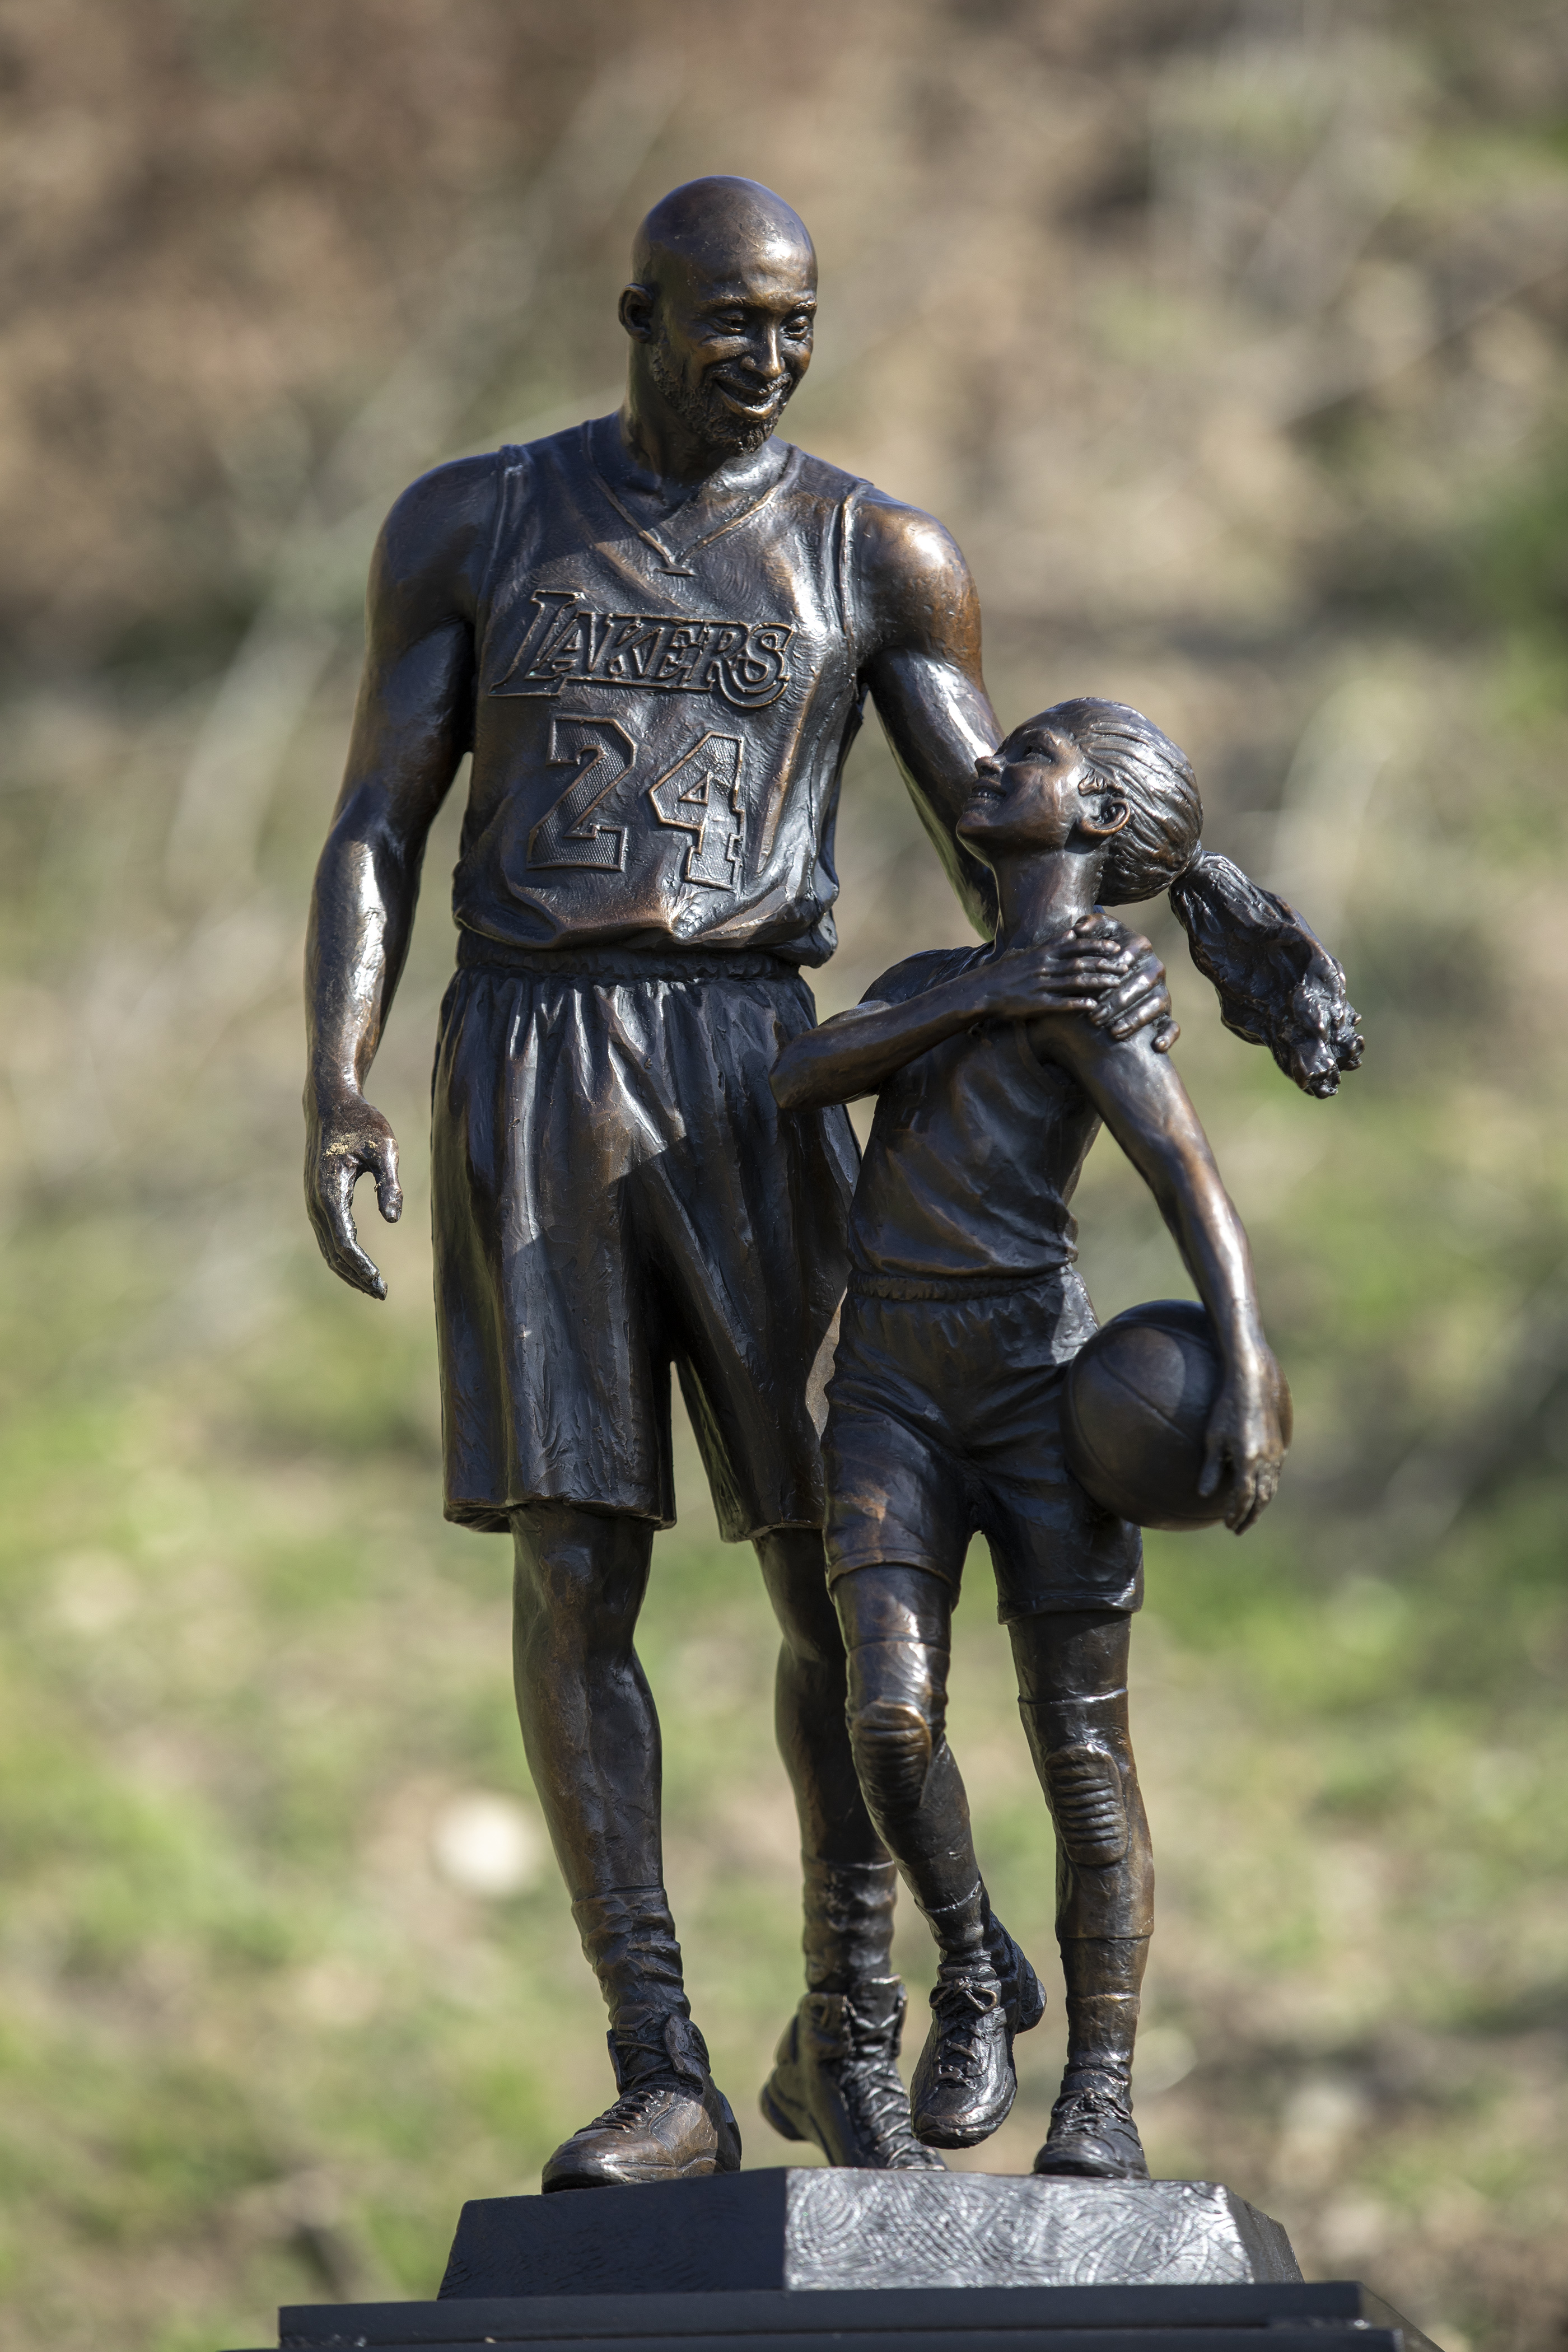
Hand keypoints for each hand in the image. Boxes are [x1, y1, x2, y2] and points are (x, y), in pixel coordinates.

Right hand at [304, 1086, 402, 1299]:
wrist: (331, 1104)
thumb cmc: (362, 1122)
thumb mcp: (385, 1147)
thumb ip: (390, 1183)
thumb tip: (393, 1220)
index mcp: (329, 1191)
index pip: (344, 1241)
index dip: (362, 1265)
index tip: (381, 1283)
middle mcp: (315, 1201)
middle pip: (333, 1252)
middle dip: (356, 1275)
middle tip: (382, 1293)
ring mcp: (313, 1202)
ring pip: (327, 1248)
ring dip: (348, 1270)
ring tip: (373, 1287)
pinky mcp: (318, 1200)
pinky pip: (328, 1236)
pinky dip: (342, 1256)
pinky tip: (360, 1265)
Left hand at [1048, 914, 1178, 1049]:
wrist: (1114, 969)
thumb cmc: (1101, 951)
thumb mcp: (1098, 934)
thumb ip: (1090, 925)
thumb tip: (1078, 928)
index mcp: (1140, 946)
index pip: (1128, 958)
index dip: (1112, 969)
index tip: (1094, 983)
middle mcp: (1155, 968)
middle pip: (1140, 984)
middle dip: (1117, 1001)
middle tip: (1094, 1017)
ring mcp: (1162, 991)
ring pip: (1156, 1005)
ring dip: (1136, 1020)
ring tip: (1114, 1032)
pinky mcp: (1166, 1013)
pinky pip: (1173, 1026)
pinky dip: (1168, 1036)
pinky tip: (1157, 1047)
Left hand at [1199, 1358, 1285, 1533]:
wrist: (1251, 1383)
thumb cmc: (1225, 1407)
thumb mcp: (1212, 1437)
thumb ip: (1210, 1467)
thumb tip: (1202, 1494)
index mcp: (1247, 1459)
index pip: (1243, 1496)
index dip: (1236, 1512)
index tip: (1227, 1524)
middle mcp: (1265, 1459)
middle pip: (1261, 1498)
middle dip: (1250, 1516)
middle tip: (1238, 1529)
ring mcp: (1275, 1453)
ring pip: (1270, 1488)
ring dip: (1260, 1506)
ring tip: (1249, 1516)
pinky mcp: (1279, 1446)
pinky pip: (1275, 1474)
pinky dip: (1267, 1489)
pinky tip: (1259, 1491)